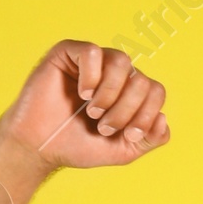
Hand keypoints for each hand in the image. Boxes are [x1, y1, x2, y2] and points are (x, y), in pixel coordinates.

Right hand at [2, 39, 169, 173]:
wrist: (40, 148)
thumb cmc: (77, 146)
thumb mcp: (122, 151)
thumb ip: (149, 139)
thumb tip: (163, 119)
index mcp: (129, 92)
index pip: (155, 91)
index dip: (146, 115)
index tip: (127, 135)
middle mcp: (114, 73)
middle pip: (141, 79)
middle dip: (125, 110)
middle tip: (103, 126)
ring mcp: (93, 61)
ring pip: (122, 61)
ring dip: (110, 94)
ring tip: (93, 112)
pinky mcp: (69, 52)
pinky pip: (93, 52)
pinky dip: (91, 77)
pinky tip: (82, 93)